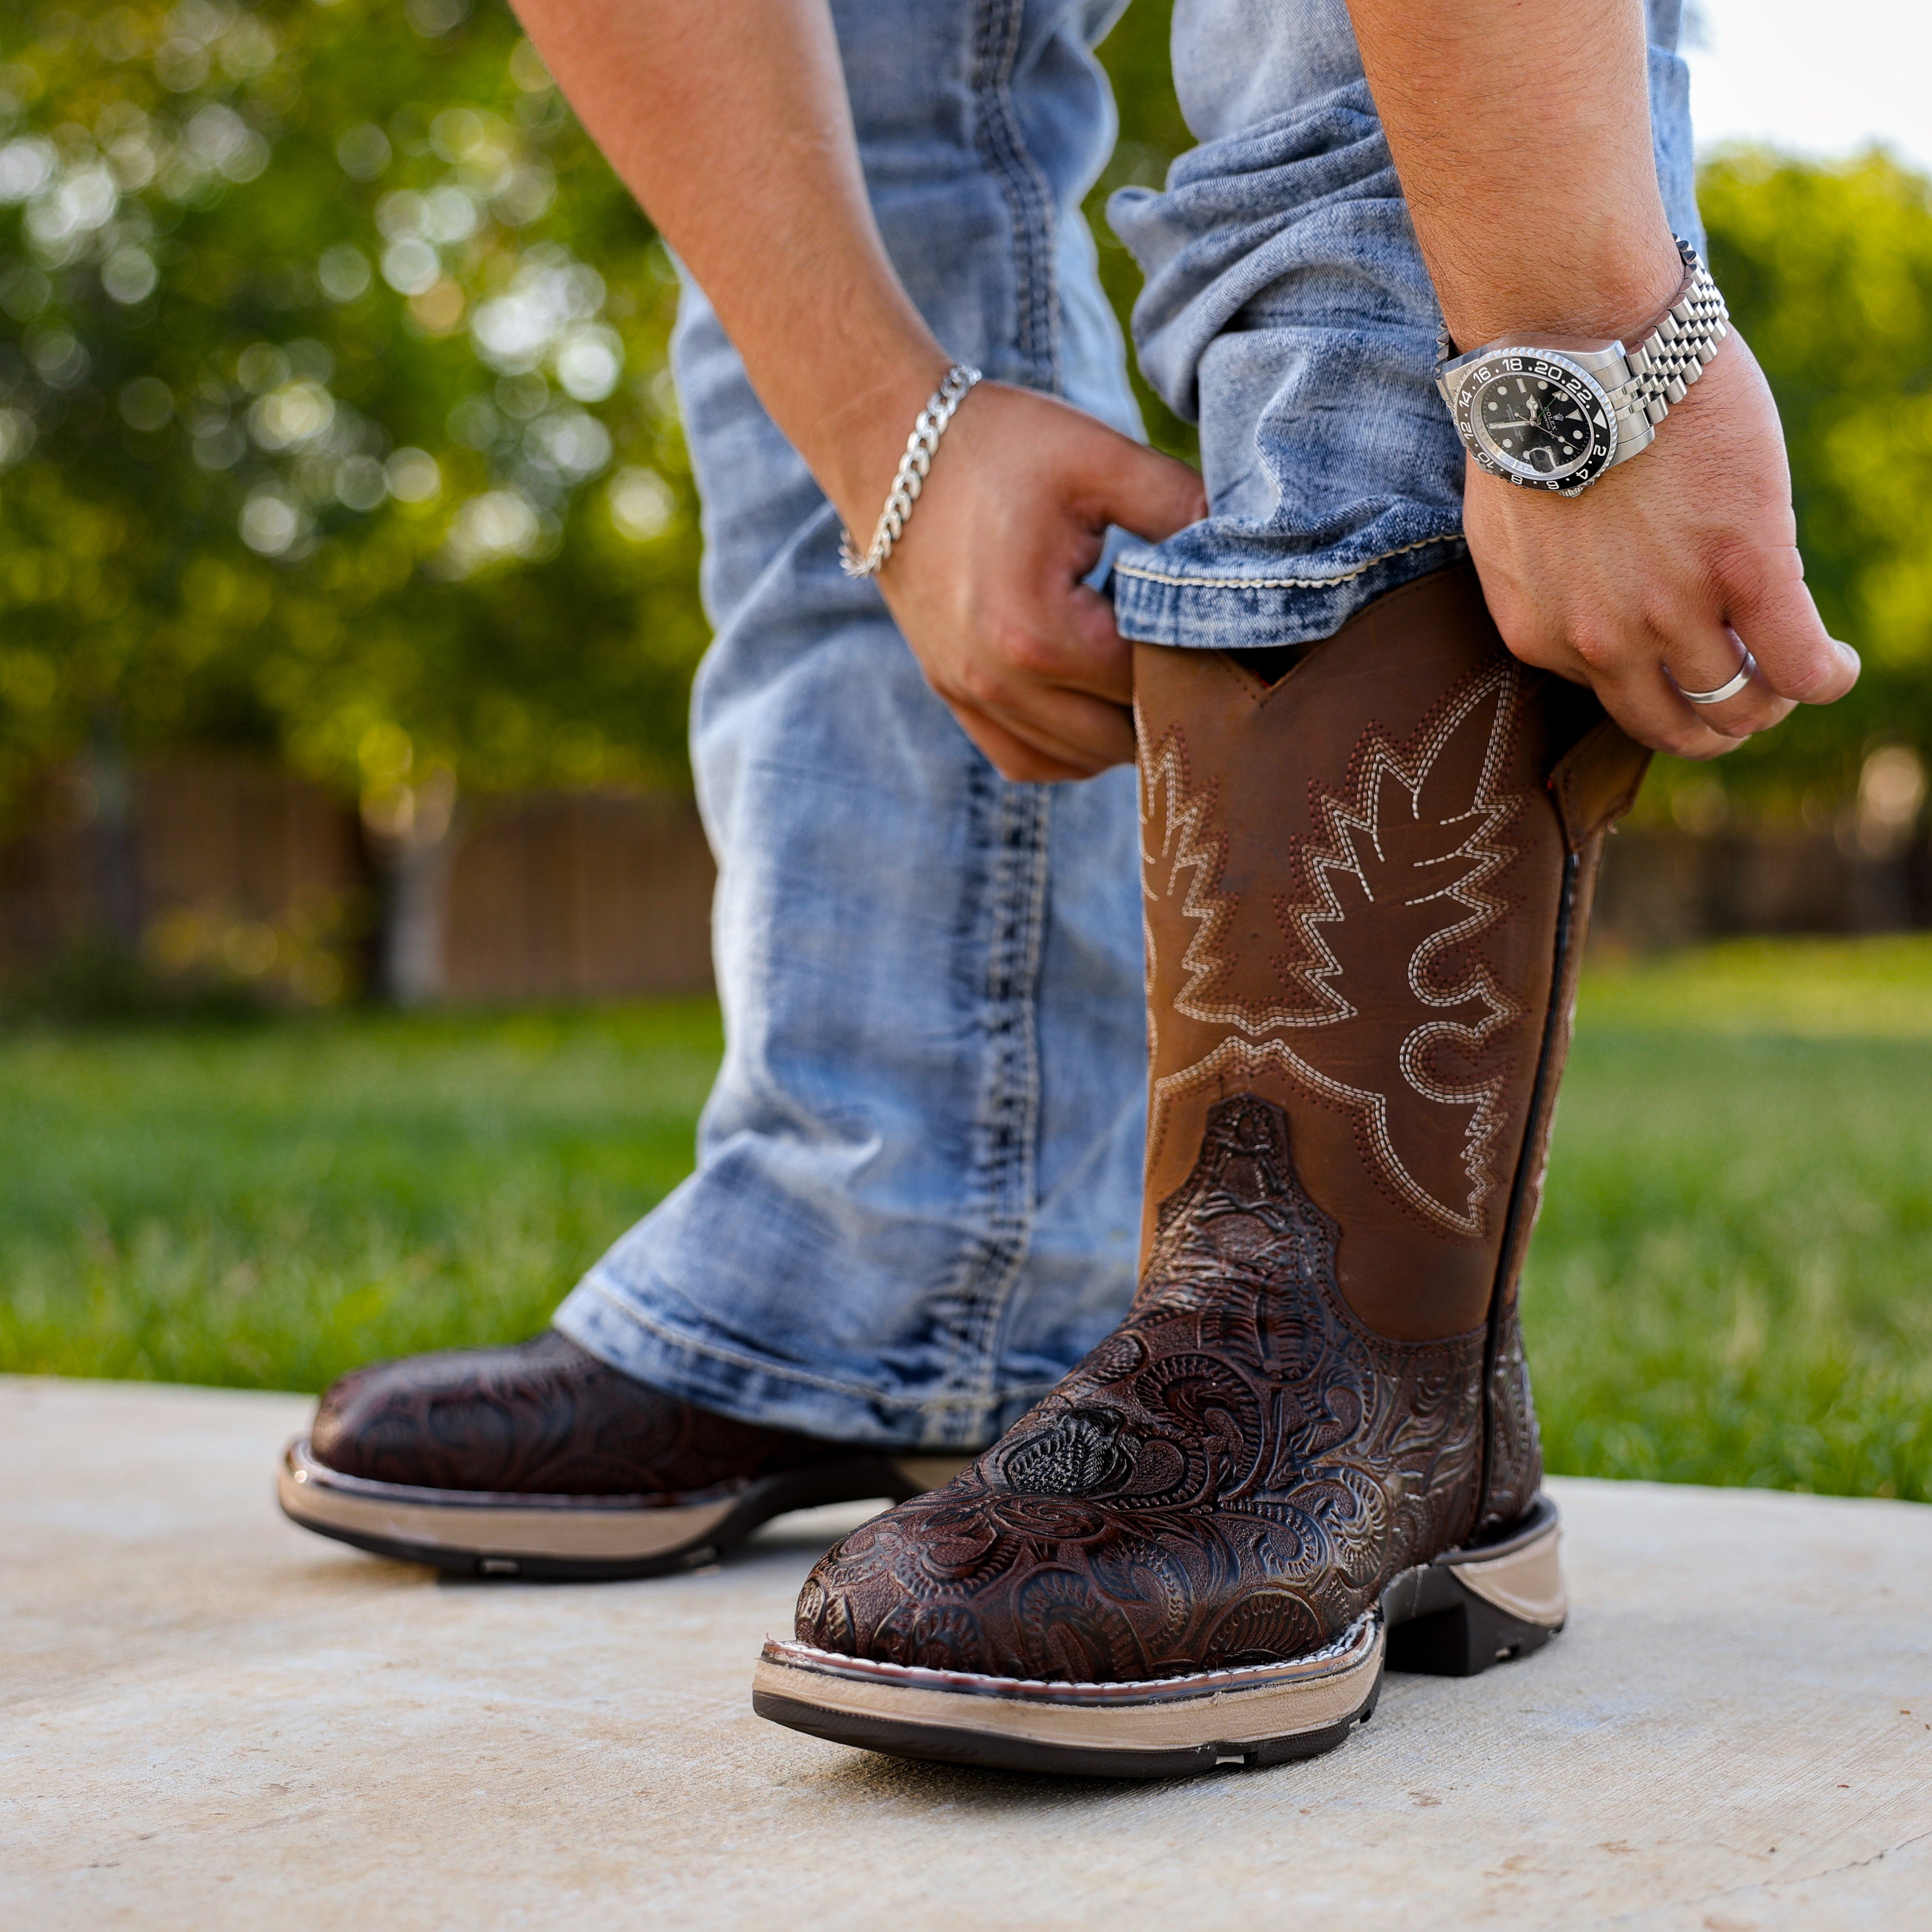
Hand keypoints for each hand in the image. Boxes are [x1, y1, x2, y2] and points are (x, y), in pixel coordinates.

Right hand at [868, 383, 1206, 782]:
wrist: (888, 447)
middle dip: (1165, 701)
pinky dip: (1070, 748)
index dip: (1197, 657)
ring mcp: (969, 696)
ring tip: (1144, 670)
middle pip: (1120, 738)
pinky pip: (1026, 761)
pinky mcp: (952, 694)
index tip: (1222, 624)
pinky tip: (1095, 704)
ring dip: (1120, 731)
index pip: (1150, 683)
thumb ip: (1181, 508)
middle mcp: (998, 683)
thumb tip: (1251, 553)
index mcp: (1040, 634)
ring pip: (1077, 763)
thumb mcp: (1101, 458)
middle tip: (1195, 649)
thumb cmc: (998, 445)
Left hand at [1463, 333, 1859, 758]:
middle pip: (1676, 725)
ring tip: (1796, 666)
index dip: (1660, 678)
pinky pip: (1798, 662)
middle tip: (1750, 691)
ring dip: (1773, 695)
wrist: (1573, 346)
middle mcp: (1602, 641)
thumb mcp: (1508, 533)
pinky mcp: (1744, 567)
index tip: (1685, 651)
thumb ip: (1540, 586)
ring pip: (1739, 703)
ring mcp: (1674, 609)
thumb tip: (1577, 604)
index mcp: (1542, 635)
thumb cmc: (1540, 421)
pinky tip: (1836, 664)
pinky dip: (1825, 676)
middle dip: (1716, 721)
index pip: (1615, 696)